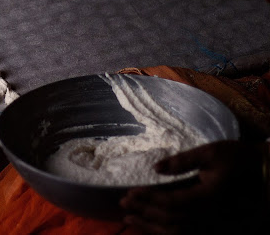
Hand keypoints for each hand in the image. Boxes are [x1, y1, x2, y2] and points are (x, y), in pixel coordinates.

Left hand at [120, 141, 267, 233]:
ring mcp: (212, 224)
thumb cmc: (237, 158)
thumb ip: (183, 160)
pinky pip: (186, 234)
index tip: (130, 193)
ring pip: (177, 232)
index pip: (171, 202)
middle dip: (144, 212)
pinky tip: (151, 226)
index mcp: (208, 198)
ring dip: (151, 226)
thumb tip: (156, 168)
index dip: (149, 199)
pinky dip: (165, 232)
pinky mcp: (213, 226)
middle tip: (123, 204)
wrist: (262, 173)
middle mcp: (209, 215)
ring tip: (129, 219)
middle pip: (170, 220)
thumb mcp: (211, 152)